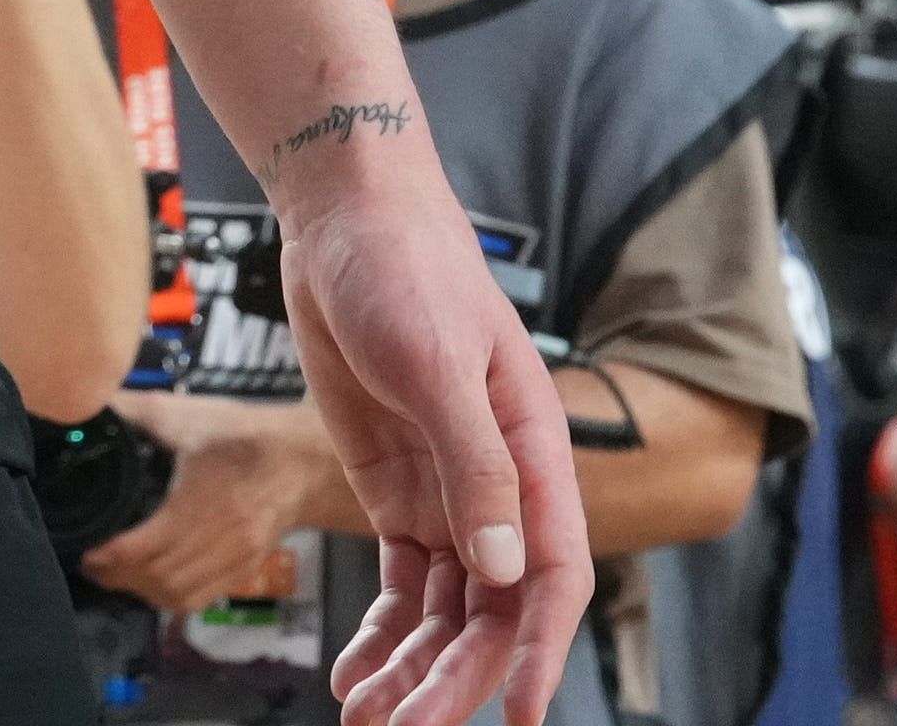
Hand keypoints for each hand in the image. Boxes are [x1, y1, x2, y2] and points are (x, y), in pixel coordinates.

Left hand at [77, 402, 338, 613]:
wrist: (298, 459)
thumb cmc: (238, 434)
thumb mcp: (186, 414)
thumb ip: (135, 411)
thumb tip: (88, 402)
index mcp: (201, 500)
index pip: (146, 547)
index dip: (109, 557)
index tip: (86, 551)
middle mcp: (221, 539)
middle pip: (158, 577)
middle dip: (118, 577)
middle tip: (92, 562)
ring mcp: (236, 561)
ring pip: (178, 595)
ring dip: (141, 591)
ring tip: (116, 573)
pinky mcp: (245, 571)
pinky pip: (200, 599)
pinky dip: (170, 598)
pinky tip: (152, 583)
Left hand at [280, 152, 591, 725]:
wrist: (343, 219)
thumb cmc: (406, 269)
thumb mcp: (442, 364)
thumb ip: (475, 467)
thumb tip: (502, 569)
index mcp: (533, 453)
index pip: (553, 573)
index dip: (539, 648)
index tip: (519, 714)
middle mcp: (498, 486)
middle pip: (493, 607)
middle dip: (456, 676)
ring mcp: (445, 491)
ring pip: (445, 608)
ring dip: (414, 667)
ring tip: (370, 718)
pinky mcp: (396, 487)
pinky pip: (402, 581)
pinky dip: (385, 631)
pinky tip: (358, 673)